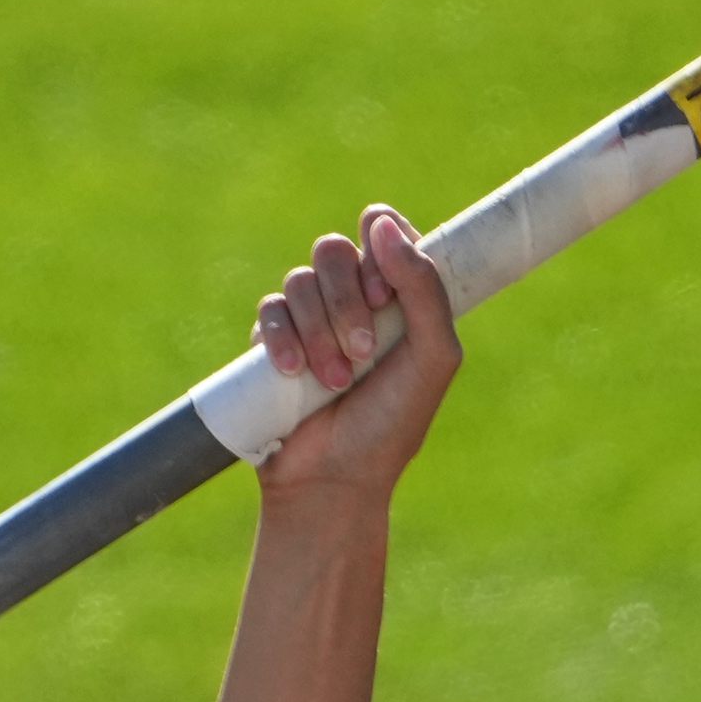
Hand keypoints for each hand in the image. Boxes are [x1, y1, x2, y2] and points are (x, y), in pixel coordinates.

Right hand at [251, 205, 459, 504]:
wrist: (335, 479)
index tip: (385, 294)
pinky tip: (293, 371)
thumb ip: (423, 286)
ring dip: (319, 330)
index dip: (379, 247)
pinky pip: (268, 309)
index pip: (383, 229)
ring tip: (334, 382)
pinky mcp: (273, 341)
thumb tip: (381, 222)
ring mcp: (310, 318)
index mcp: (398, 294)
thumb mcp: (433, 357)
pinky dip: (280, 337)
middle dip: (345, 300)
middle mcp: (354, 299)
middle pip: (334, 249)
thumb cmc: (392, 424)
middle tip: (362, 351)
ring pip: (299, 280)